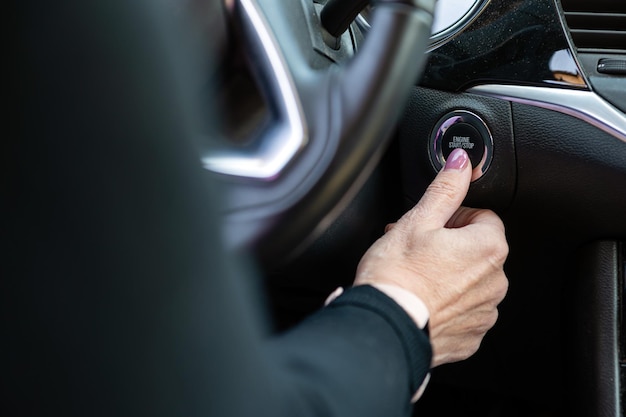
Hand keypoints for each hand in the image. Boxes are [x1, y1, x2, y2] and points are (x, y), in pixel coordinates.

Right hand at [354, 148, 508, 366]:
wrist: (383, 325)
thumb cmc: (397, 275)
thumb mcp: (418, 220)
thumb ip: (445, 188)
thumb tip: (461, 163)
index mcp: (488, 248)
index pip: (482, 217)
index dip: (453, 217)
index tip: (431, 226)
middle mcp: (496, 282)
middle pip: (477, 249)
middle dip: (450, 246)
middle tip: (418, 249)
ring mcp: (484, 312)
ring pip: (470, 281)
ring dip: (449, 275)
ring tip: (416, 276)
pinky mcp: (470, 336)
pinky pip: (463, 311)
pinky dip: (446, 304)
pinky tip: (422, 299)